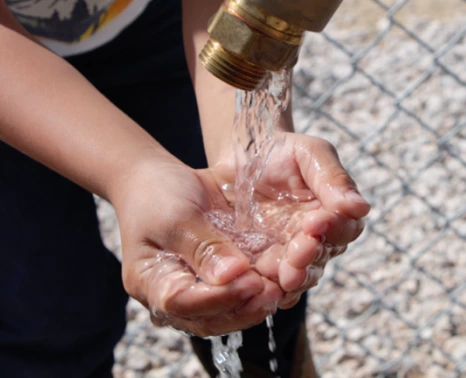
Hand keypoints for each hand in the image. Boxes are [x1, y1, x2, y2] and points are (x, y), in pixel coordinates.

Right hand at [111, 152, 282, 336]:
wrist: (157, 178)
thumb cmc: (156, 194)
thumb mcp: (175, 215)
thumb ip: (202, 247)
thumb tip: (232, 275)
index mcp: (152, 282)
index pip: (182, 304)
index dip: (218, 299)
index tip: (250, 284)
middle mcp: (176, 293)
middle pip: (208, 318)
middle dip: (243, 309)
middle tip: (272, 293)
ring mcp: (200, 286)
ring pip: (228, 310)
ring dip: (256, 303)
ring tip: (282, 288)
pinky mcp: (221, 274)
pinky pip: (240, 288)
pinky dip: (261, 284)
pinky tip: (282, 276)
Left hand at [213, 133, 370, 309]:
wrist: (243, 157)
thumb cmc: (282, 151)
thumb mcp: (310, 153)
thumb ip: (333, 178)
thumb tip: (361, 207)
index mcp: (333, 212)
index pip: (344, 227)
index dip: (333, 227)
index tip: (316, 221)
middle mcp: (316, 238)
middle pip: (323, 256)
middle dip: (312, 255)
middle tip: (300, 249)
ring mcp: (290, 254)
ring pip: (302, 275)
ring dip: (296, 275)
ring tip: (286, 272)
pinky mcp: (264, 265)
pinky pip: (274, 285)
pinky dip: (273, 290)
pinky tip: (265, 288)